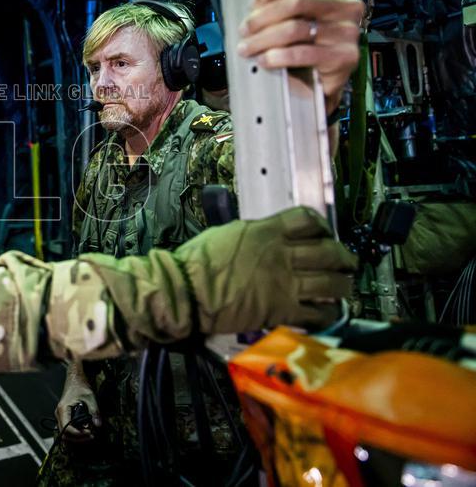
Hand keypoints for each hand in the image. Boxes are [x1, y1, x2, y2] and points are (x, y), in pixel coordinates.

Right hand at [54, 362, 100, 442]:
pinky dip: (75, 434)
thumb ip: (94, 411)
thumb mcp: (90, 397)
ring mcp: (61, 416)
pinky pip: (67, 430)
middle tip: (91, 436)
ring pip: (65, 434)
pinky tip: (85, 431)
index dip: (78, 434)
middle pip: (65, 434)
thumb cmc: (81, 386)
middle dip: (78, 438)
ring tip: (89, 434)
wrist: (75, 379)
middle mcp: (59, 414)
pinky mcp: (64, 417)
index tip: (90, 433)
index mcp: (63, 409)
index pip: (67, 429)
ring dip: (77, 438)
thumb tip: (98, 425)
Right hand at [176, 206, 357, 331]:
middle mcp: (282, 254)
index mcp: (267, 231)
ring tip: (344, 288)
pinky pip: (317, 313)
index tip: (324, 233)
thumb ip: (256, 234)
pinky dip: (329, 314)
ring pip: (331, 283)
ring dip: (342, 286)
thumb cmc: (199, 261)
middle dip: (344, 258)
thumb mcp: (229, 233)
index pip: (308, 220)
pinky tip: (329, 313)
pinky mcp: (281, 310)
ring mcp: (285, 283)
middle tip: (348, 263)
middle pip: (329, 251)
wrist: (186, 290)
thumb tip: (270, 237)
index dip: (323, 226)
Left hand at [238, 0, 362, 112]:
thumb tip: (254, 5)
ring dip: (263, 39)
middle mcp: (346, 6)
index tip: (252, 4)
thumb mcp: (301, 17)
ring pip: (295, 29)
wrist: (325, 80)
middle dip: (262, 17)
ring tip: (247, 48)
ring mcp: (348, 31)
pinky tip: (264, 60)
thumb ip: (284, 5)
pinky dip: (277, 56)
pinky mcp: (345, 56)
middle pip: (295, 2)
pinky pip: (302, 53)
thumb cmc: (310, 45)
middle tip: (244, 30)